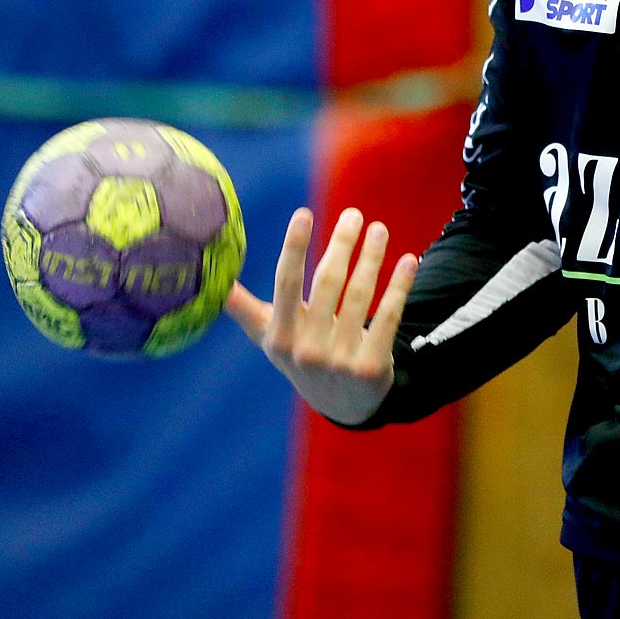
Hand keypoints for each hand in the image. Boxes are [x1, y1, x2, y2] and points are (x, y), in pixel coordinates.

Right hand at [225, 207, 417, 424]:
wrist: (344, 405)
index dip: (295, 247)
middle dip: (342, 244)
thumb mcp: (271, 337)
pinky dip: (399, 287)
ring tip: (379, 230)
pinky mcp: (372, 368)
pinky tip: (409, 261)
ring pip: (360, 296)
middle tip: (354, 214)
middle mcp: (308, 350)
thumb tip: (210, 281)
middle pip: (328, 283)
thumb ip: (244, 308)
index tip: (304, 213)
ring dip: (372, 258)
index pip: (286, 283)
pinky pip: (389, 318)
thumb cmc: (302, 356)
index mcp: (281, 337)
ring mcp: (341, 361)